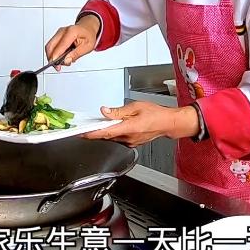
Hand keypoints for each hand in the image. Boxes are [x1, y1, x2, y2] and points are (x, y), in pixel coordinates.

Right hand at [45, 14, 100, 70]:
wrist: (87, 28)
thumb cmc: (88, 36)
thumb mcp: (87, 47)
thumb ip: (76, 54)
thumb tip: (66, 60)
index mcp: (71, 32)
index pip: (60, 46)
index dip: (56, 57)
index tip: (56, 66)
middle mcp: (63, 31)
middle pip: (50, 46)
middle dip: (52, 58)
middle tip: (58, 67)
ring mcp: (58, 33)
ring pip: (49, 47)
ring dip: (53, 57)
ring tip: (63, 61)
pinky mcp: (57, 36)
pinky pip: (52, 46)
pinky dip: (54, 53)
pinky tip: (62, 57)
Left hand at [81, 102, 199, 146]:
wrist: (168, 123)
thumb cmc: (156, 114)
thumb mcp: (136, 106)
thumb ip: (118, 111)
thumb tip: (105, 111)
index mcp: (130, 128)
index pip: (106, 133)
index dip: (92, 134)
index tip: (82, 133)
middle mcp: (129, 138)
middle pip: (107, 135)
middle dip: (97, 130)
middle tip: (87, 124)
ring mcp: (131, 142)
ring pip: (113, 137)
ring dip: (105, 131)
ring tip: (101, 122)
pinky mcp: (132, 143)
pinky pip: (119, 138)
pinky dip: (113, 132)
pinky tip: (113, 126)